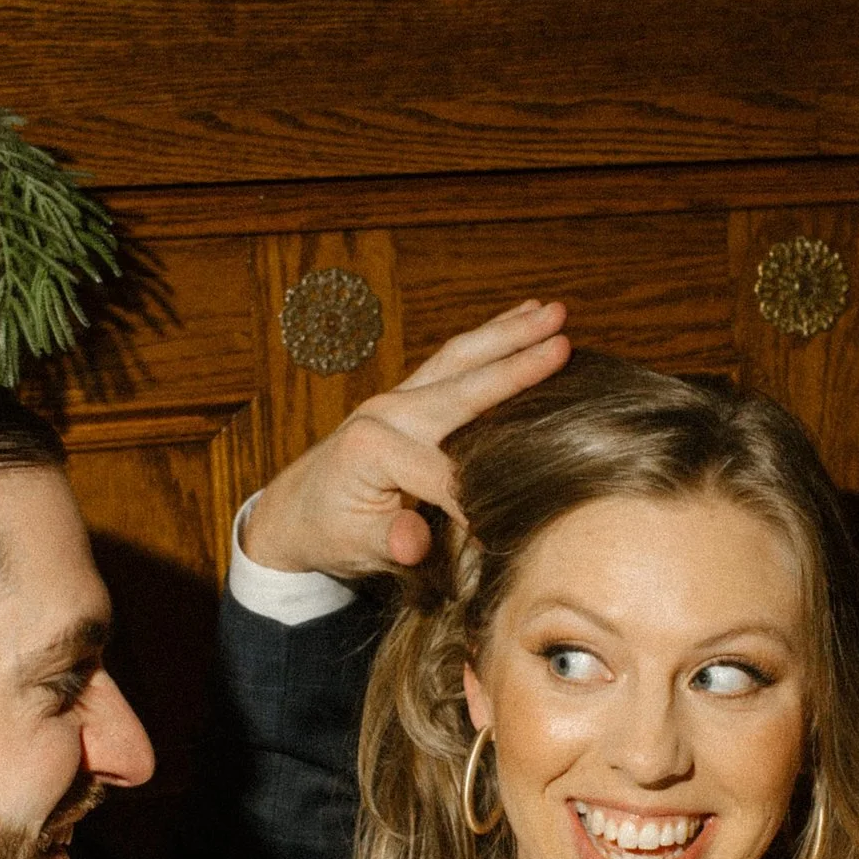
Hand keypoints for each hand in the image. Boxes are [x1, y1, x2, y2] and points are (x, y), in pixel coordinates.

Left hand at [242, 298, 570, 579]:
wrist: (294, 512)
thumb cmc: (328, 533)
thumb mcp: (353, 548)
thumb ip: (386, 544)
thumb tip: (412, 544)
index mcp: (373, 447)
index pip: (447, 474)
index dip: (478, 502)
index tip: (508, 527)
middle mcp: (386, 411)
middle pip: (464, 386)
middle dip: (516, 363)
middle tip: (564, 338)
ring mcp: (395, 398)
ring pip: (461, 358)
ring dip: (508, 333)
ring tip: (551, 310)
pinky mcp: (405, 396)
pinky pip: (452, 361)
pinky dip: (489, 338)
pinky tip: (520, 318)